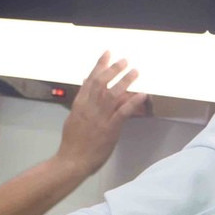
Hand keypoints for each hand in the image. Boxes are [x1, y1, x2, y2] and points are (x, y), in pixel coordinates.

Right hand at [55, 52, 148, 177]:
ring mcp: (100, 117)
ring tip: (135, 72)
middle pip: (102, 82)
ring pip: (113, 94)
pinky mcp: (110, 128)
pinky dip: (133, 102)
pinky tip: (142, 95)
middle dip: (113, 69)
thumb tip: (86, 90)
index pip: (90, 80)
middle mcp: (89, 107)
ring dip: (125, 81)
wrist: (72, 160)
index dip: (99, 65)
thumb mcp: (73, 118)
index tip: (107, 54)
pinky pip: (123, 112)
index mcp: (80, 104)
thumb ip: (82, 104)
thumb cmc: (72, 142)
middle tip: (124, 60)